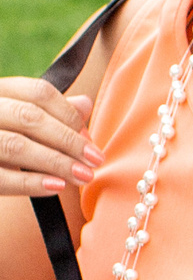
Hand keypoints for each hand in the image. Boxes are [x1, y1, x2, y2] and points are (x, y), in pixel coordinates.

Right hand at [0, 79, 100, 198]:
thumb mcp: (16, 119)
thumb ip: (47, 112)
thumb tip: (85, 104)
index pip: (37, 92)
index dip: (69, 115)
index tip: (90, 138)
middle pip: (30, 117)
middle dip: (69, 140)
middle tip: (96, 161)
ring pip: (16, 146)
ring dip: (56, 163)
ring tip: (84, 177)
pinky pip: (0, 177)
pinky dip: (31, 183)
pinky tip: (56, 187)